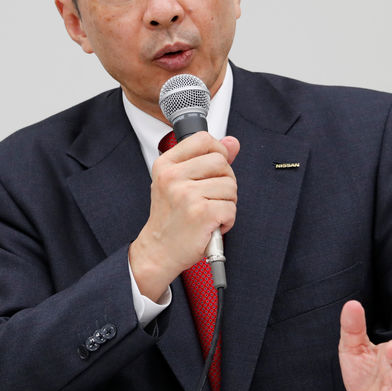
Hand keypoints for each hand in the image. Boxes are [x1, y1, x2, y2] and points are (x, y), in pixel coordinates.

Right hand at [129, 132, 239, 300]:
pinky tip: (211, 225)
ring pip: (230, 186)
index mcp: (166, 165)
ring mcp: (187, 194)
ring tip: (209, 213)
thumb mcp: (180, 182)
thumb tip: (233, 143)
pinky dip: (227, 220)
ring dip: (227, 203)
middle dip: (225, 181)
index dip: (216, 152)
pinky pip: (231, 208)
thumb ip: (206, 160)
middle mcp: (173, 177)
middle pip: (221, 162)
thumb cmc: (170, 218)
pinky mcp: (201, 213)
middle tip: (211, 197)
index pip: (202, 139)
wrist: (159, 251)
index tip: (213, 168)